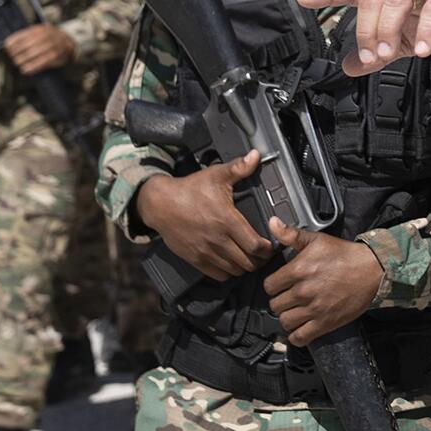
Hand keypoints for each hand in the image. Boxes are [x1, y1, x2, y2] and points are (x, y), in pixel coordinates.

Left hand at [4, 23, 76, 74]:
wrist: (69, 43)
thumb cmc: (50, 39)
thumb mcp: (40, 33)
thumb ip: (27, 37)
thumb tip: (9, 45)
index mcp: (39, 29)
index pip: (22, 35)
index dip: (13, 43)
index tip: (8, 49)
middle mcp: (46, 35)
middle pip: (26, 45)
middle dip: (17, 53)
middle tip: (13, 58)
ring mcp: (52, 45)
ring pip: (33, 53)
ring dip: (23, 60)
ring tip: (19, 63)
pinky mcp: (56, 55)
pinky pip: (42, 62)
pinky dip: (32, 66)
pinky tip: (26, 69)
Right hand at [132, 152, 273, 281]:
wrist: (160, 204)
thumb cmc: (190, 189)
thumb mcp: (216, 175)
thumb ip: (239, 168)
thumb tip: (256, 155)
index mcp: (226, 220)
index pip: (255, 245)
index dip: (267, 249)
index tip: (270, 245)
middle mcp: (217, 240)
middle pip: (248, 262)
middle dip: (259, 260)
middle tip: (263, 253)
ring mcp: (205, 252)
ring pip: (234, 271)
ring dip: (245, 267)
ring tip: (249, 258)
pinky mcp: (195, 259)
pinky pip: (217, 275)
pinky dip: (228, 272)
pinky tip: (231, 263)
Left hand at [263, 218, 383, 343]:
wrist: (372, 269)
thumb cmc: (345, 255)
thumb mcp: (317, 240)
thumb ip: (291, 234)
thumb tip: (272, 223)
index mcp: (298, 270)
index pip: (269, 286)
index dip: (274, 285)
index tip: (281, 285)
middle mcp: (303, 291)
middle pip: (275, 305)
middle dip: (281, 301)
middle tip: (290, 298)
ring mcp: (314, 309)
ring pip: (284, 322)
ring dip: (288, 318)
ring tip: (295, 312)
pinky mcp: (325, 323)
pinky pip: (300, 337)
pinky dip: (297, 336)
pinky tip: (301, 328)